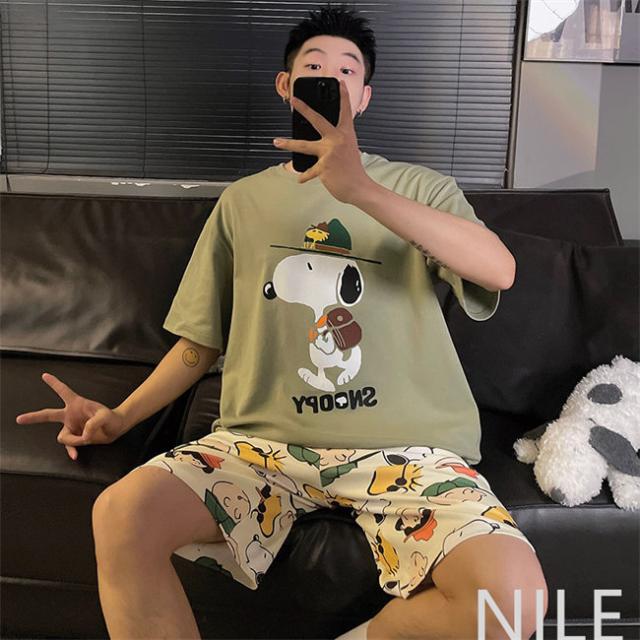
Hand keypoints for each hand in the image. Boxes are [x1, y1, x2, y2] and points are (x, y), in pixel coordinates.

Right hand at [15, 372, 125, 459]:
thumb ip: (94, 423)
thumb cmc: (110, 417)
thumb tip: (82, 435)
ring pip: (63, 436)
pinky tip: (75, 456)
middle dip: (33, 417)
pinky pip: (69, 446)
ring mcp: (72, 426)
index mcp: (76, 403)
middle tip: (19, 419)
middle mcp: (70, 415)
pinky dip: (71, 450)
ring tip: (87, 438)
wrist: (115, 428)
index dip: (54, 383)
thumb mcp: (105, 416)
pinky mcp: (76, 437)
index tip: (44, 375)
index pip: (63, 391)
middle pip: (48, 415)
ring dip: (75, 439)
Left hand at [273, 78, 372, 203]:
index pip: (345, 112)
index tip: (340, 82)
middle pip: (318, 120)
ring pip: (304, 145)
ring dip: (288, 143)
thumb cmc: (352, 171)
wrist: (359, 188)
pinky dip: (304, 176)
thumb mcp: (348, 151)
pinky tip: (300, 179)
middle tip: (293, 99)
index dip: (343, 96)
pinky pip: (309, 171)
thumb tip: (315, 143)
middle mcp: (338, 139)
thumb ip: (335, 143)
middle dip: (304, 108)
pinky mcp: (325, 166)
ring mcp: (331, 152)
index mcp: (346, 134)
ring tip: (276, 142)